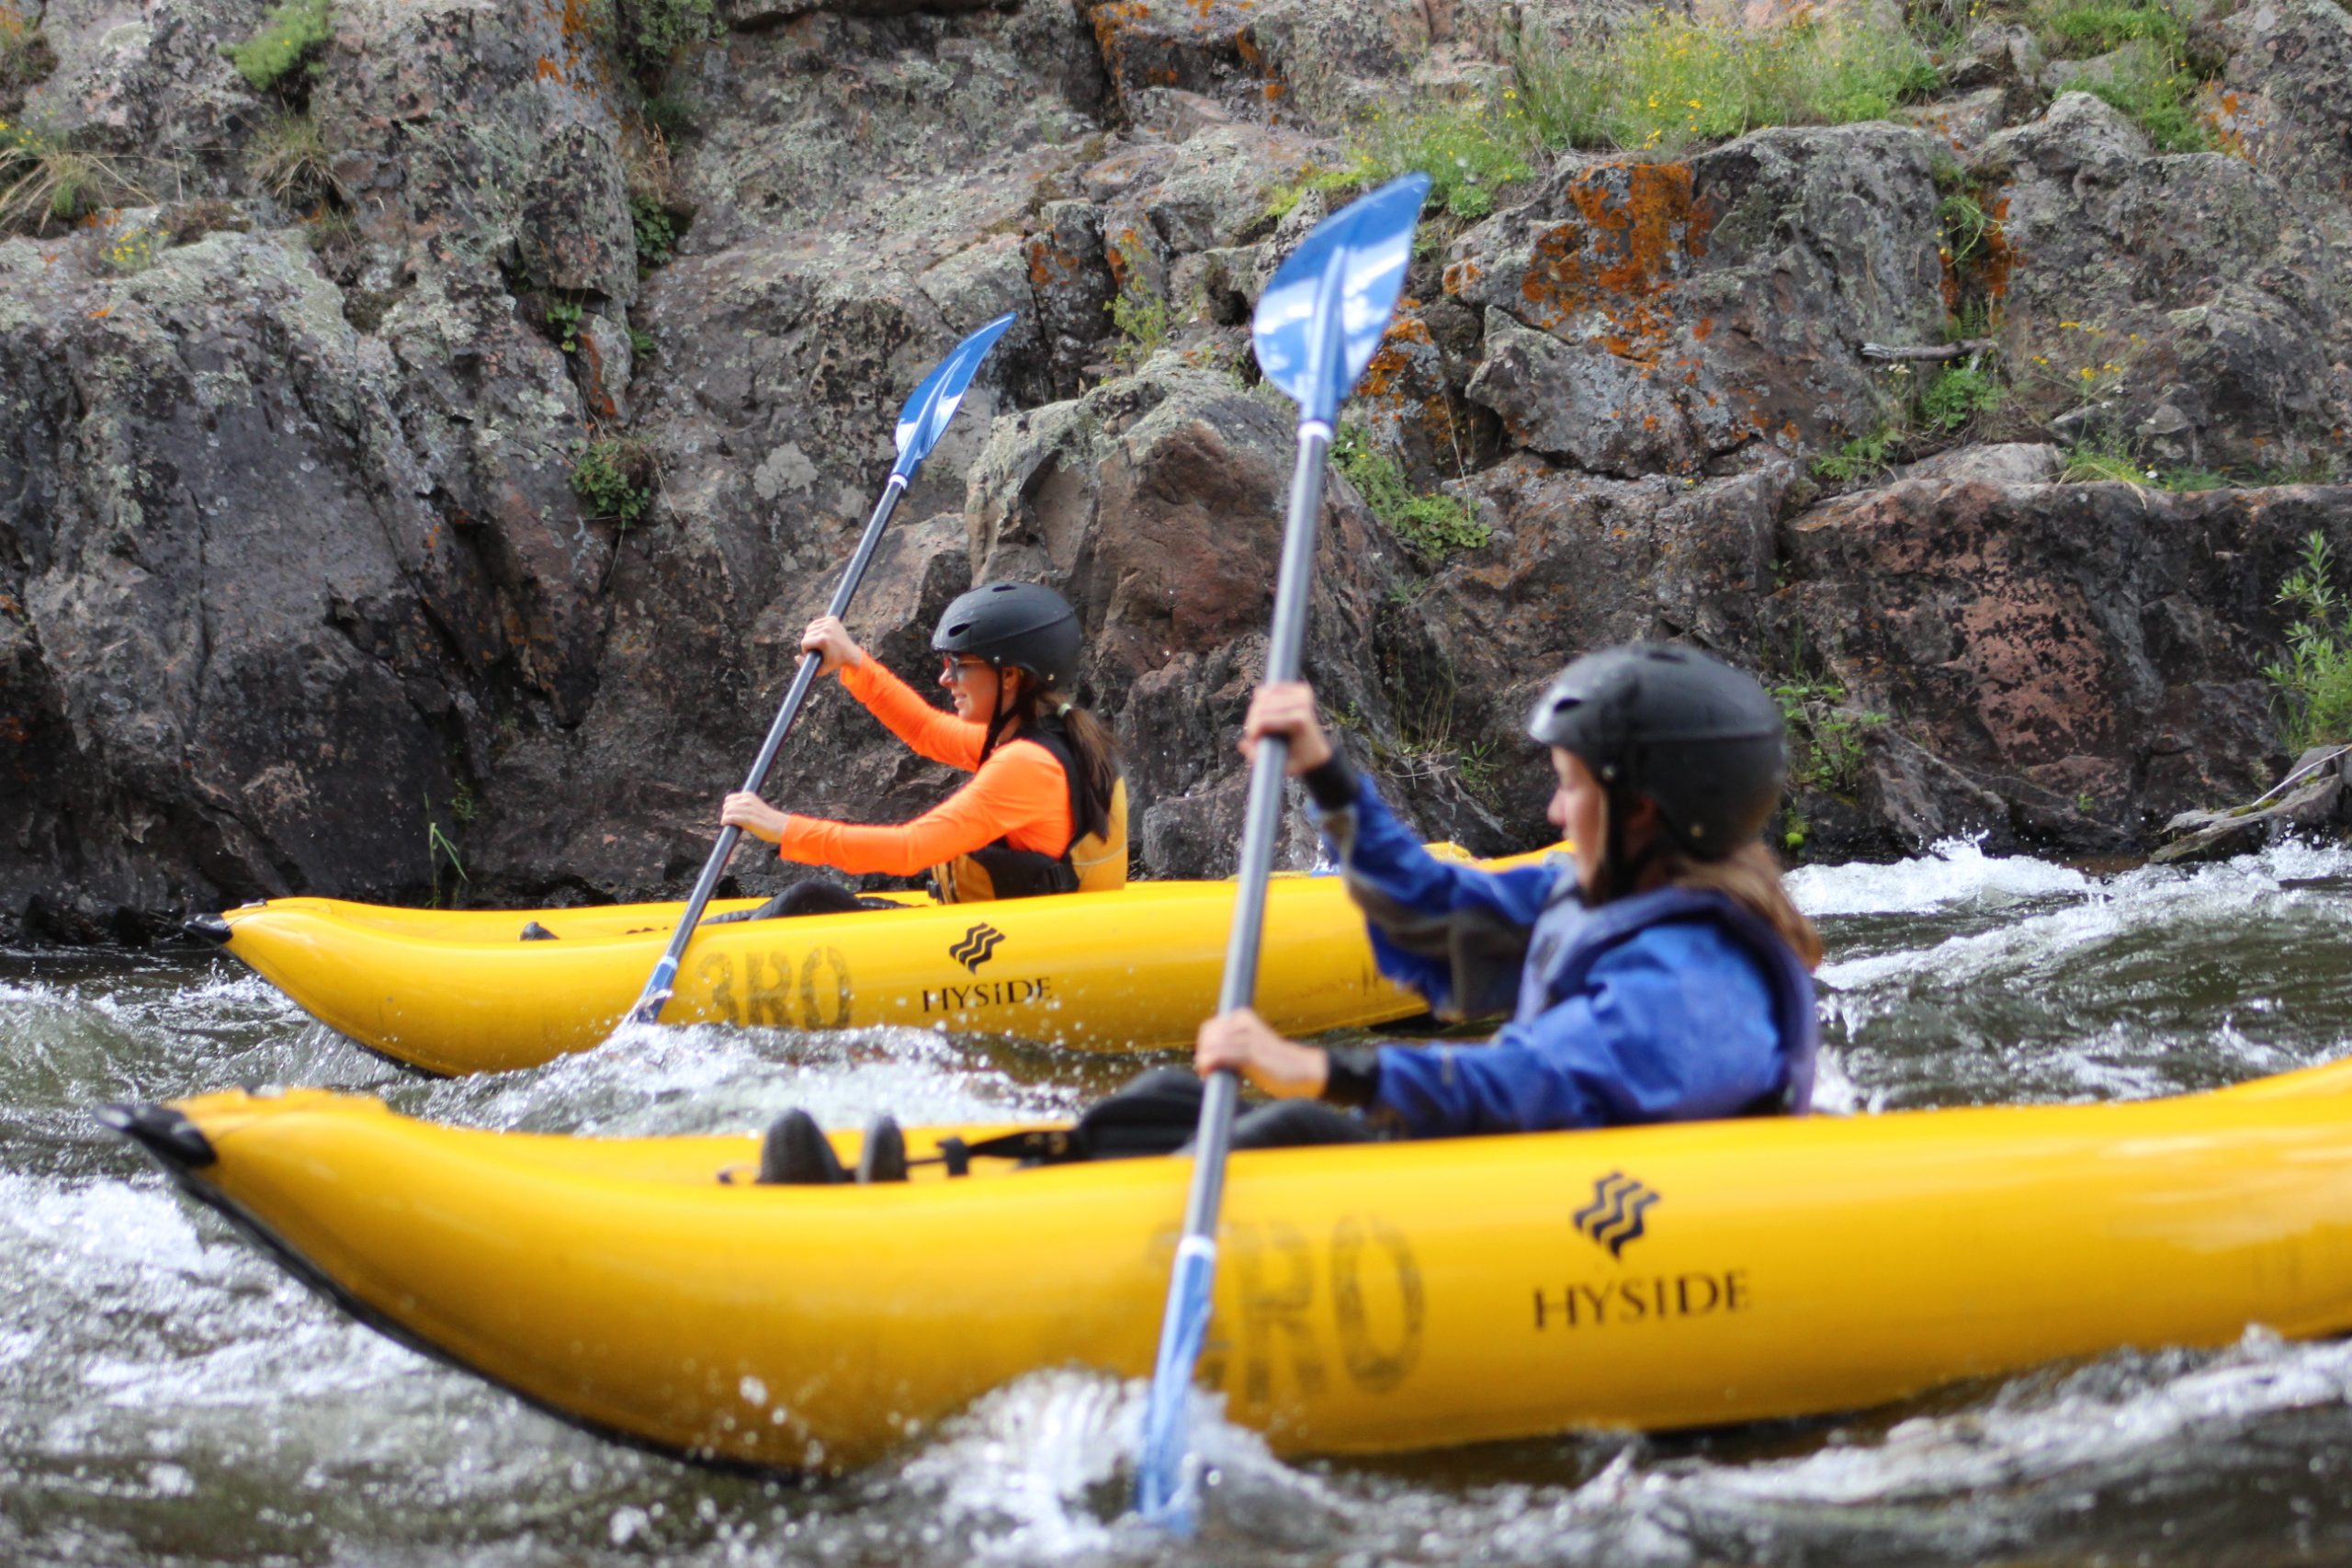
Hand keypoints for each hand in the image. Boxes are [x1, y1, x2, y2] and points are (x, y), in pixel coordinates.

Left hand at [721, 791, 789, 843]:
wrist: (781, 827)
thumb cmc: (769, 821)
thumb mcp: (756, 809)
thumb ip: (745, 808)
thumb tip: (731, 813)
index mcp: (749, 796)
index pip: (729, 799)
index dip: (728, 808)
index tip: (730, 815)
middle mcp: (748, 800)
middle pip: (727, 805)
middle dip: (726, 813)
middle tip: (730, 822)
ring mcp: (748, 809)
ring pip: (728, 811)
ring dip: (725, 818)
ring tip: (728, 824)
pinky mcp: (748, 818)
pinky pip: (730, 818)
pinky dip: (726, 821)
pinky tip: (726, 824)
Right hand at [799, 615, 863, 676]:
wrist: (851, 654)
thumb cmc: (835, 663)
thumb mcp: (820, 670)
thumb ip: (805, 666)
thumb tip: (796, 657)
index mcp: (823, 640)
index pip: (804, 642)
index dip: (806, 650)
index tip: (813, 654)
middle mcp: (827, 629)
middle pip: (807, 634)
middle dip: (809, 643)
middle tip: (817, 649)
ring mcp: (831, 623)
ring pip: (811, 627)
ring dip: (812, 635)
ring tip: (819, 643)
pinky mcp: (833, 619)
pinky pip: (817, 622)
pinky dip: (817, 628)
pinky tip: (821, 634)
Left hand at [1195, 1007, 1328, 1098]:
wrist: (1301, 1070)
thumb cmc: (1274, 1062)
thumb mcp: (1251, 1044)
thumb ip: (1233, 1044)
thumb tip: (1205, 1054)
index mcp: (1243, 1017)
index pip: (1209, 1028)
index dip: (1203, 1046)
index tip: (1206, 1062)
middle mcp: (1243, 1022)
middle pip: (1208, 1038)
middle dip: (1203, 1054)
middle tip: (1207, 1071)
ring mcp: (1247, 1037)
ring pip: (1211, 1047)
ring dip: (1204, 1063)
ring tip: (1210, 1075)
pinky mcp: (1250, 1053)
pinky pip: (1219, 1056)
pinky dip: (1209, 1065)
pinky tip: (1210, 1074)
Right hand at [1239, 681, 1333, 775]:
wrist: (1316, 752)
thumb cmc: (1297, 761)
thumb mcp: (1279, 766)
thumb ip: (1258, 758)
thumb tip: (1242, 744)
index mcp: (1298, 721)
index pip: (1262, 720)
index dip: (1252, 731)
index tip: (1253, 741)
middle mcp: (1302, 705)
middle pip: (1261, 706)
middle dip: (1252, 721)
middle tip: (1255, 734)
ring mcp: (1303, 695)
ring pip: (1263, 695)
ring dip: (1256, 710)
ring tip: (1260, 725)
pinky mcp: (1301, 690)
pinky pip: (1271, 688)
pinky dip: (1263, 699)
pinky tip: (1266, 710)